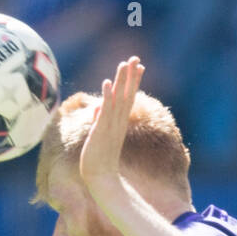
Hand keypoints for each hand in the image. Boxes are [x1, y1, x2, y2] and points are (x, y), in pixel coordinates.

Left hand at [79, 56, 143, 191]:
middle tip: (136, 58)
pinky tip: (107, 83)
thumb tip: (97, 110)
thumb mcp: (99, 136)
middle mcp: (118, 122)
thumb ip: (99, 120)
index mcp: (119, 122)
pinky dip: (107, 96)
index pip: (128, 97)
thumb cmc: (99, 160)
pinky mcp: (101, 130)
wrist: (100, 178)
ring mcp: (111, 126)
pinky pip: (106, 110)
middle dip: (131, 76)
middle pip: (127, 94)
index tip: (139, 65)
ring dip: (121, 81)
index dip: (133, 81)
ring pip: (118, 99)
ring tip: (124, 63)